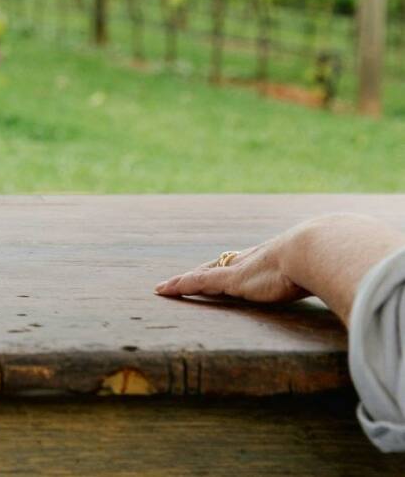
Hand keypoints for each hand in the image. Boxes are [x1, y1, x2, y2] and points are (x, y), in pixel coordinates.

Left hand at [155, 215, 404, 320]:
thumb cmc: (340, 261)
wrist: (326, 248)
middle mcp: (258, 259)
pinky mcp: (233, 280)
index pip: (256, 260)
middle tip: (195, 274)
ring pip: (207, 273)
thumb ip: (349, 280)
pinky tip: (161, 289)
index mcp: (281, 257)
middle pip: (227, 263)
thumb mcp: (341, 271)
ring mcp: (243, 269)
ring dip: (187, 280)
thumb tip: (375, 287)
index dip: (243, 263)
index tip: (237, 264)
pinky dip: (180, 285)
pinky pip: (198, 282)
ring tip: (168, 285)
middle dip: (210, 268)